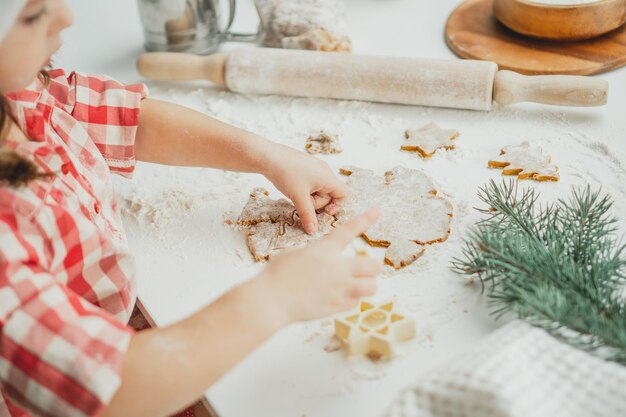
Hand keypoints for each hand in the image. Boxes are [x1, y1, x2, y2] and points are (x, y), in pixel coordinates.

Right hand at [255, 209, 381, 323]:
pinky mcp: (337, 306)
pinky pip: (356, 302)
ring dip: (367, 284)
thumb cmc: (277, 275)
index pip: (349, 230)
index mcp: (324, 249)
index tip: (378, 210)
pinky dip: (353, 299)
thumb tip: (321, 259)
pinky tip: (340, 297)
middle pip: (373, 265)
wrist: (271, 300)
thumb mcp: (295, 254)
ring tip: (357, 285)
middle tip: (364, 269)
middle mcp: (337, 267)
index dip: (365, 219)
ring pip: (372, 286)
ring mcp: (340, 288)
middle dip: (372, 266)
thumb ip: (314, 254)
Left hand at [262, 143, 348, 234]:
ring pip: (319, 190)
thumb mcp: (298, 197)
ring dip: (310, 197)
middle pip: (329, 194)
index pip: (344, 193)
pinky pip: (311, 184)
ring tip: (296, 193)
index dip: (338, 205)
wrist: (267, 157)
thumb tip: (313, 231)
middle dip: (317, 202)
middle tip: (302, 200)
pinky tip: (293, 188)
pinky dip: (305, 190)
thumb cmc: (285, 173)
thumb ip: (307, 215)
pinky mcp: (306, 168)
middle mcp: (325, 171)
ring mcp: (315, 168)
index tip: (324, 211)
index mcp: (327, 177)